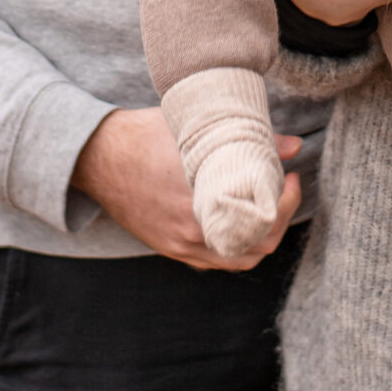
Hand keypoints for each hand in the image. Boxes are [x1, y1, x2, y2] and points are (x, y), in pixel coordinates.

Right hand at [71, 107, 301, 269]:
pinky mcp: (169, 249)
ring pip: (236, 259)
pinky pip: (212, 260)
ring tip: (267, 206)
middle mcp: (192, 233)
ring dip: (259, 236)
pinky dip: (234, 246)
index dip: (287, 200)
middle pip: (257, 246)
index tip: (292, 176)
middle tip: (284, 188)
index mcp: (203, 203)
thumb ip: (250, 140)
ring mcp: (179, 246)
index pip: (264, 220)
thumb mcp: (198, 130)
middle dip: (279, 219)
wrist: (97, 156)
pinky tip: (239, 221)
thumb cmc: (145, 136)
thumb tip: (294, 146)